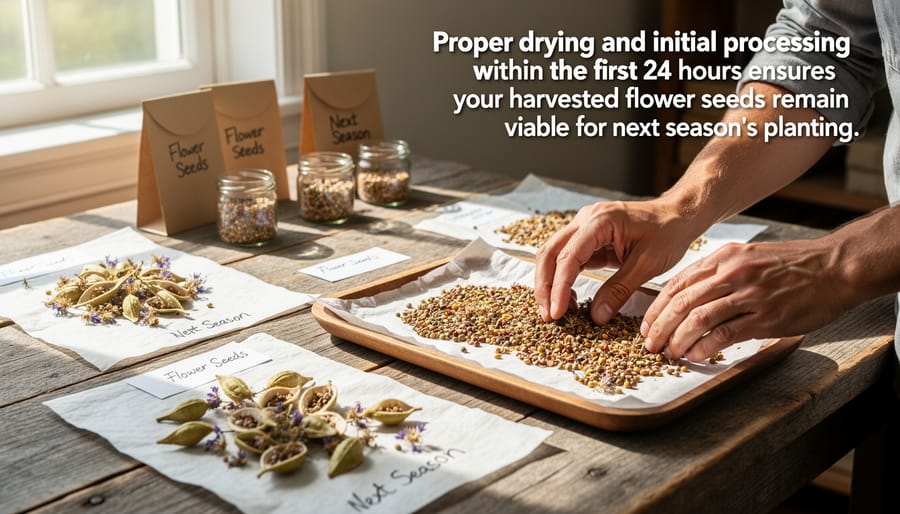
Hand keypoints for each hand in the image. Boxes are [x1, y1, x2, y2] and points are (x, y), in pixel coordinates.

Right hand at [534, 199, 699, 323]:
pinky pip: (568, 259)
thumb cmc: (668, 232)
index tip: (557, 313)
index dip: (559, 288)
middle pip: (550, 253)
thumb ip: (619, 290)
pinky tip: (571, 300)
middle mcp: (585, 220)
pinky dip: (564, 280)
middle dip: (545, 287)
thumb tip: (596, 317)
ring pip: (554, 256)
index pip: (568, 257)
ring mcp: (584, 227)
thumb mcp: (647, 264)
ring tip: (558, 311)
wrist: (679, 215)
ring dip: (551, 284)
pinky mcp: (588, 238)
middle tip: (549, 316)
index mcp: (600, 221)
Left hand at [641, 240, 848, 360]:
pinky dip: (703, 347)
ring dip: (677, 340)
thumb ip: (721, 272)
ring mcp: (748, 294)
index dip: (657, 307)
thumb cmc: (793, 264)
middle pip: (681, 302)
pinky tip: (694, 355)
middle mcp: (732, 273)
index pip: (678, 283)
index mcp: (725, 257)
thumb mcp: (750, 256)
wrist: (836, 267)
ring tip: (669, 353)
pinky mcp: (765, 317)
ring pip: (697, 319)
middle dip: (659, 326)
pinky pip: (724, 334)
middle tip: (650, 344)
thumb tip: (691, 296)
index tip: (647, 324)